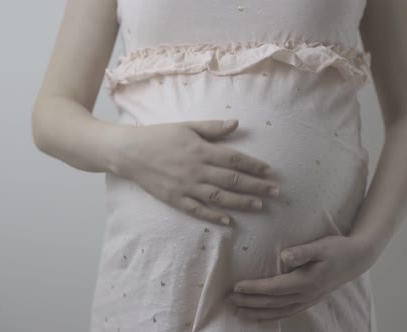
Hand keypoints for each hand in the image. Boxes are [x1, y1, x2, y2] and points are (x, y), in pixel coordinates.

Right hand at [110, 119, 280, 224]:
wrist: (129, 152)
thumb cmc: (159, 136)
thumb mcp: (186, 126)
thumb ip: (212, 128)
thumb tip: (236, 123)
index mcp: (201, 150)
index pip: (235, 160)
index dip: (254, 166)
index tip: (270, 171)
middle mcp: (197, 170)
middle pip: (232, 180)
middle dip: (256, 186)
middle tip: (276, 192)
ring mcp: (186, 187)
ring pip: (220, 197)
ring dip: (241, 202)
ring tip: (260, 205)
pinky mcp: (175, 199)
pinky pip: (198, 210)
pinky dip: (214, 216)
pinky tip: (229, 221)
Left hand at [226, 234, 377, 320]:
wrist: (357, 259)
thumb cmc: (337, 249)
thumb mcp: (321, 246)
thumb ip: (302, 252)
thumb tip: (284, 256)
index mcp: (306, 281)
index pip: (274, 288)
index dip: (254, 289)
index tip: (236, 287)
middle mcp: (306, 294)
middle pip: (272, 302)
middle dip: (249, 302)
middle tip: (228, 300)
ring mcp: (308, 300)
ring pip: (278, 311)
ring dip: (257, 312)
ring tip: (238, 311)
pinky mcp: (310, 300)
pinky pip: (287, 312)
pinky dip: (272, 316)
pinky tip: (260, 316)